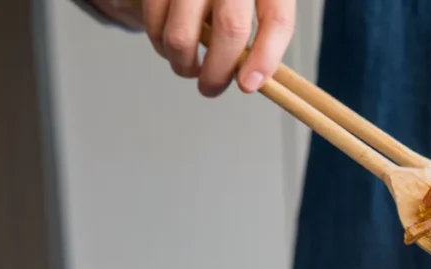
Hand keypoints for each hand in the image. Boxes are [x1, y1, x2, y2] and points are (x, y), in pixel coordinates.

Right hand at [136, 0, 295, 97]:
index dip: (266, 58)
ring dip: (184, 64)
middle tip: (211, 88)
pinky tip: (170, 47)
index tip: (250, 85)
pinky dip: (161, 44)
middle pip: (231, 28)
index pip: (276, 19)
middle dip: (219, 72)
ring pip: (183, 34)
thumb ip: (262, 30)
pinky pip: (154, 21)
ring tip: (189, 69)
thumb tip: (252, 78)